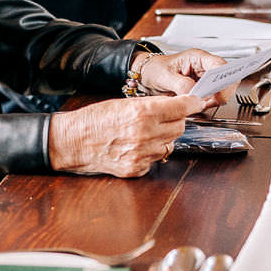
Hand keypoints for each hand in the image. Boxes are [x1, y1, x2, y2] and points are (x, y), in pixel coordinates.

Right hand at [49, 94, 212, 176]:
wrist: (73, 142)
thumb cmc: (94, 119)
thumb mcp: (124, 103)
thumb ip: (151, 105)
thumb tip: (174, 105)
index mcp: (142, 113)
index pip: (182, 107)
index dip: (192, 103)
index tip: (197, 102)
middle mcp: (145, 134)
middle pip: (180, 127)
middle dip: (175, 121)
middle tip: (163, 117)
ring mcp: (141, 154)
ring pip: (170, 145)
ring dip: (163, 138)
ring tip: (144, 133)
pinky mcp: (136, 168)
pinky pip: (155, 159)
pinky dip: (150, 153)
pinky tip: (135, 146)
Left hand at [138, 48, 232, 104]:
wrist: (147, 76)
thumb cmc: (155, 69)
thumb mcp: (164, 76)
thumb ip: (180, 84)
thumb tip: (194, 93)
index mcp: (198, 58)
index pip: (220, 65)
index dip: (225, 79)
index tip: (219, 91)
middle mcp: (204, 68)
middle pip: (226, 79)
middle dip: (222, 93)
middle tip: (210, 101)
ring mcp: (204, 79)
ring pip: (221, 91)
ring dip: (214, 101)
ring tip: (199, 104)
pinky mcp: (201, 91)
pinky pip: (211, 99)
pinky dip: (207, 105)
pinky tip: (197, 106)